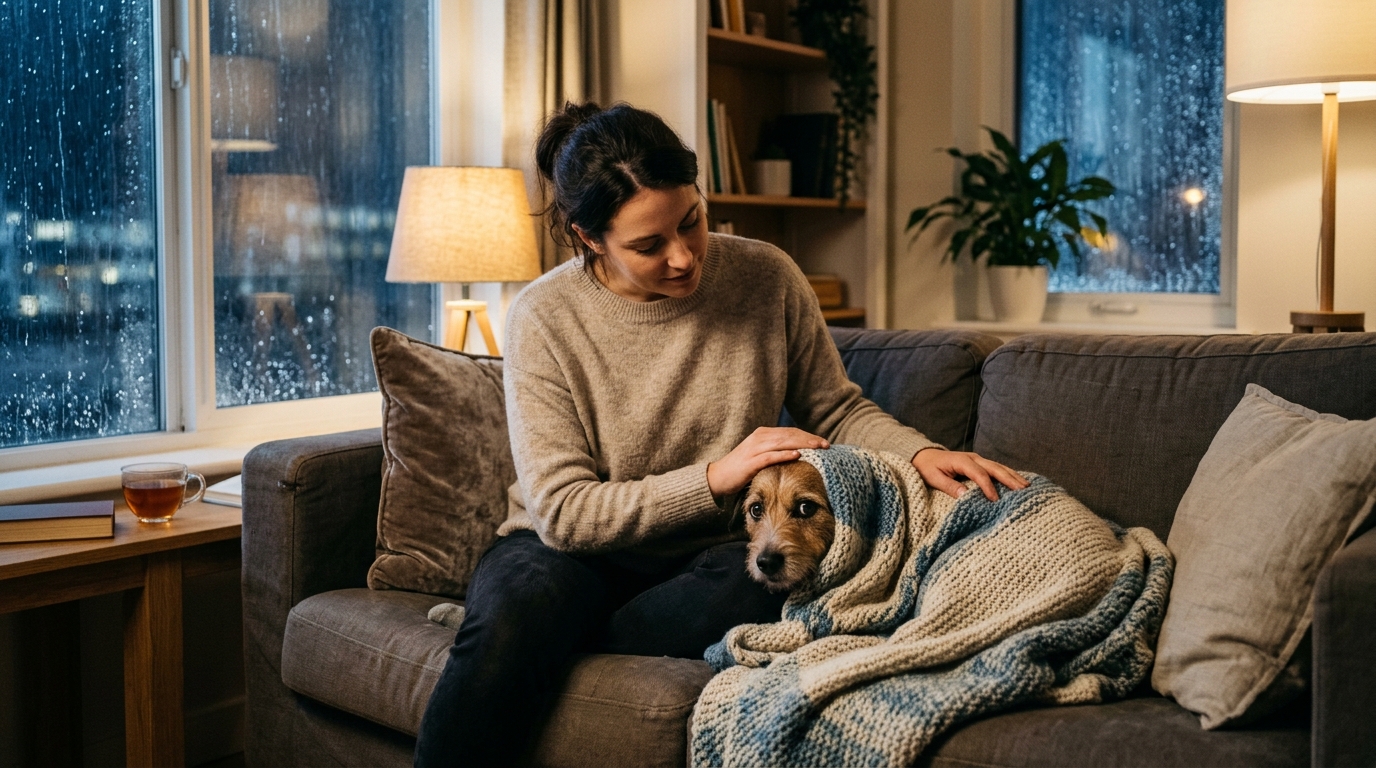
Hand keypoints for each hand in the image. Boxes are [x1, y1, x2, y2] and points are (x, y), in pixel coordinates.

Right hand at [707, 427, 829, 496]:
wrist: (718, 477)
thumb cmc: (741, 469)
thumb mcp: (760, 456)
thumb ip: (775, 452)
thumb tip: (798, 454)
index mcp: (763, 434)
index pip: (790, 431)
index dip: (807, 435)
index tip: (823, 442)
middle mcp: (759, 438)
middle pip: (789, 435)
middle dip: (809, 438)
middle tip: (826, 444)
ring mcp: (755, 449)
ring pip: (783, 442)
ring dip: (802, 443)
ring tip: (818, 447)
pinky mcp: (751, 461)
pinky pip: (771, 456)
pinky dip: (785, 454)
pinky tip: (798, 454)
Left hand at [913, 447, 1027, 500]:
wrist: (923, 456)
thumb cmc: (927, 468)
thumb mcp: (934, 478)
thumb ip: (949, 486)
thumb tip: (965, 495)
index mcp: (962, 461)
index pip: (979, 474)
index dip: (988, 487)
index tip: (995, 500)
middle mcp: (973, 458)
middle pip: (994, 468)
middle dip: (1009, 479)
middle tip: (1023, 490)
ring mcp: (977, 459)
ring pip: (999, 467)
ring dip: (1013, 476)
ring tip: (1027, 486)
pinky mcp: (979, 463)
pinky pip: (996, 468)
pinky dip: (1008, 474)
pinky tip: (1018, 480)